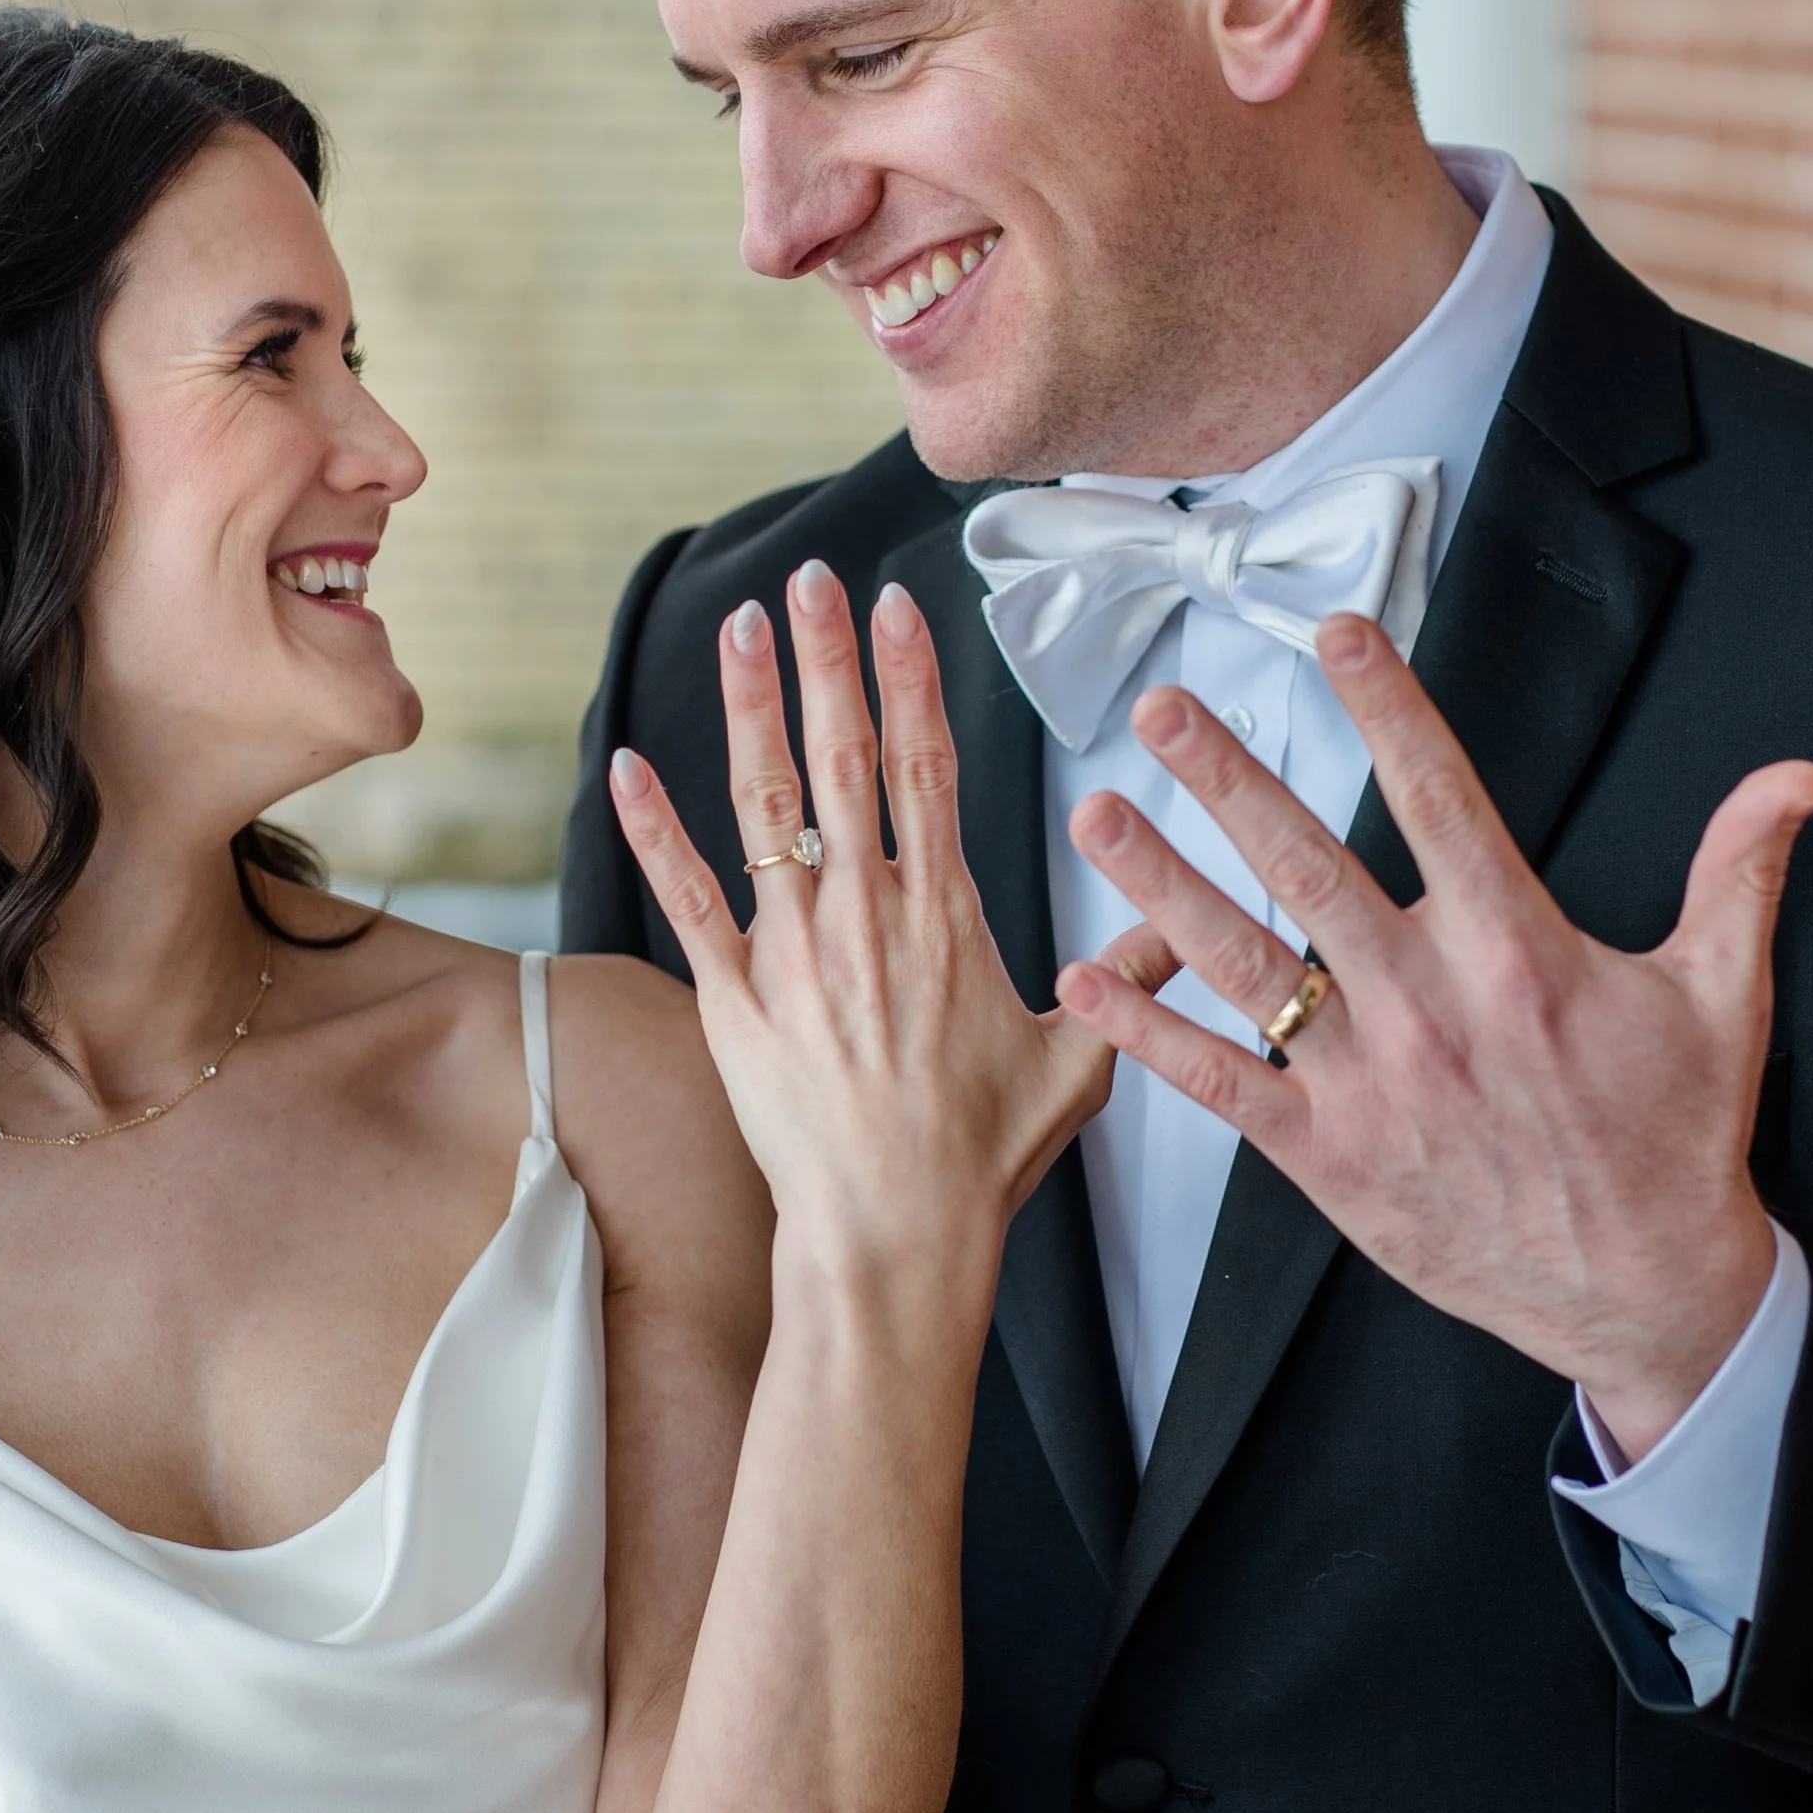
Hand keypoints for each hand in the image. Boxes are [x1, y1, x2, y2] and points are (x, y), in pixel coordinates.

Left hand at [610, 561, 1163, 1282]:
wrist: (896, 1231)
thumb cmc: (980, 1155)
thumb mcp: (1078, 1059)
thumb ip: (1124, 979)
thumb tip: (1183, 934)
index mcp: (946, 915)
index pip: (927, 765)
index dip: (909, 678)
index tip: (895, 609)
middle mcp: (867, 914)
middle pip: (844, 758)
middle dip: (828, 659)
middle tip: (812, 581)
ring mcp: (794, 950)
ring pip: (764, 803)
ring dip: (751, 707)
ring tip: (744, 627)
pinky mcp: (733, 998)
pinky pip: (685, 897)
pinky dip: (654, 829)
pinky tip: (629, 764)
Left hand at [1059, 614, 1812, 1458]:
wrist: (1644, 1290)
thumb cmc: (1673, 1139)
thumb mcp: (1724, 996)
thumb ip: (1740, 871)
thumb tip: (1799, 778)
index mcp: (1519, 950)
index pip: (1442, 800)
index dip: (1389, 710)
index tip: (1339, 635)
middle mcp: (1431, 1005)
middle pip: (1311, 867)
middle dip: (1229, 781)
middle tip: (1161, 709)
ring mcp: (1370, 1082)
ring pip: (1245, 963)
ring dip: (1161, 883)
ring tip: (1096, 815)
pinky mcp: (1328, 1156)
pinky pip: (1221, 1082)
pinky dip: (1147, 1031)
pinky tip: (1085, 979)